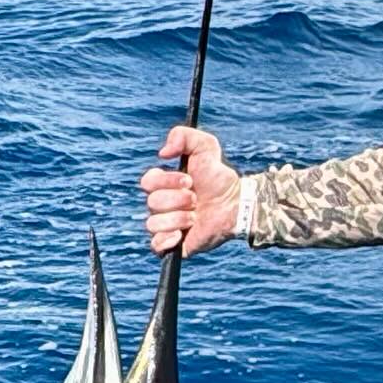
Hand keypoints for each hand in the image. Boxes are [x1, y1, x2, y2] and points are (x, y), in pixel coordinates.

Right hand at [139, 126, 240, 255]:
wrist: (235, 204)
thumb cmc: (219, 176)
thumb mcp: (206, 146)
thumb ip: (183, 135)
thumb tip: (162, 153)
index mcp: (162, 184)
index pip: (147, 182)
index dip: (167, 181)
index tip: (189, 180)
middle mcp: (161, 205)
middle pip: (152, 202)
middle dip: (179, 199)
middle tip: (196, 199)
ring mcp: (165, 225)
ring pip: (153, 223)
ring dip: (179, 218)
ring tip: (195, 216)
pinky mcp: (171, 245)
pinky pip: (155, 246)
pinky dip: (168, 240)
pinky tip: (183, 234)